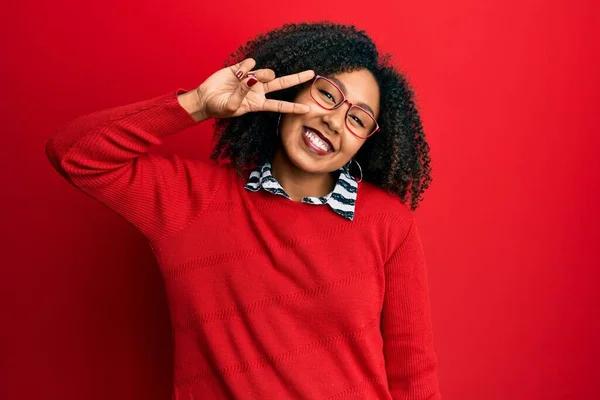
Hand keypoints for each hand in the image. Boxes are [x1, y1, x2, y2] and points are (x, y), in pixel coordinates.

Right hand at [196, 57, 314, 118]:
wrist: (204, 98)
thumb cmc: (219, 108)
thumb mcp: (232, 107)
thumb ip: (243, 94)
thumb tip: (252, 78)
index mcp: (258, 104)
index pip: (279, 106)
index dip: (293, 107)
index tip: (307, 109)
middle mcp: (258, 90)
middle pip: (282, 83)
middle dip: (297, 78)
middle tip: (311, 74)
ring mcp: (251, 79)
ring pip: (266, 73)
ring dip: (260, 75)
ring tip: (244, 79)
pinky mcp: (242, 69)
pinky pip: (251, 64)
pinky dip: (246, 67)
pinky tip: (237, 72)